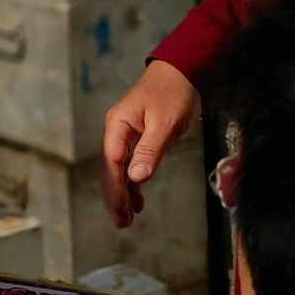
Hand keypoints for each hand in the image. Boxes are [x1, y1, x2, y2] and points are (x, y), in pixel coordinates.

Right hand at [98, 59, 199, 227]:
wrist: (183, 71)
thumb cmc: (174, 93)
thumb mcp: (164, 123)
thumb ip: (149, 150)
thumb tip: (136, 178)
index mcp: (117, 125)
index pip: (111, 162)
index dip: (114, 188)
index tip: (121, 210)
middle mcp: (117, 131)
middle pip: (110, 169)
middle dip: (115, 196)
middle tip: (122, 222)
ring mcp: (126, 134)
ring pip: (119, 169)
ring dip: (123, 193)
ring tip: (128, 219)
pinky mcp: (138, 137)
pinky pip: (130, 164)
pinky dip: (133, 183)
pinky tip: (138, 200)